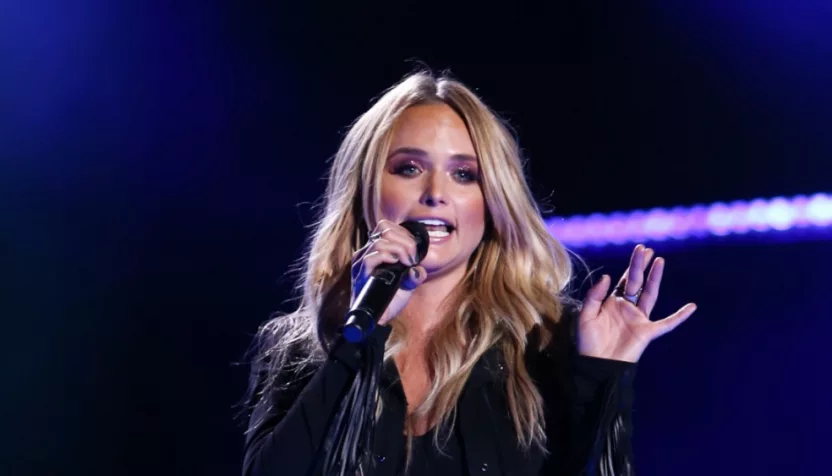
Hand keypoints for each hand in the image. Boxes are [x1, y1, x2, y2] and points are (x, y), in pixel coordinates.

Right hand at [351, 220, 426, 325]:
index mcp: (376, 250)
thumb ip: (414, 274)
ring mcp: (361, 262)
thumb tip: (419, 269)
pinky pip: (370, 257)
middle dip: (405, 241)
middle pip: (384, 229)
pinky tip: (397, 263)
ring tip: (407, 262)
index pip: (386, 227)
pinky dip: (387, 256)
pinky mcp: (359, 274)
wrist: (379, 319)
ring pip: (379, 241)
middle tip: (413, 257)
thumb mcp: (408, 283)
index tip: (414, 250)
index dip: (403, 234)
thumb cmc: (391, 299)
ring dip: (399, 249)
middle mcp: (366, 252)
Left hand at [576, 244, 696, 362]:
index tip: (640, 249)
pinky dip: (679, 316)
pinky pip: (667, 323)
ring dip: (655, 279)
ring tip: (660, 261)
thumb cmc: (588, 342)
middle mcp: (627, 308)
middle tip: (648, 250)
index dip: (632, 265)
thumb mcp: (586, 316)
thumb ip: (594, 296)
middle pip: (637, 282)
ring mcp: (639, 319)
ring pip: (650, 295)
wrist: (597, 365)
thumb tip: (608, 276)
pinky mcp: (647, 332)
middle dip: (641, 266)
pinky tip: (691, 307)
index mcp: (612, 302)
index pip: (624, 280)